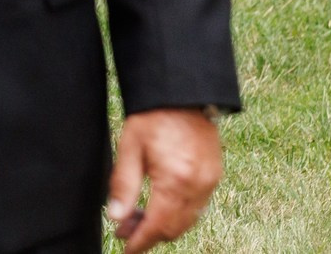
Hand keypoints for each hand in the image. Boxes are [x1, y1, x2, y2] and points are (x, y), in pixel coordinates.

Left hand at [107, 109, 222, 251]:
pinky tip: (159, 205)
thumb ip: (123, 185)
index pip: (157, 226)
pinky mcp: (214, 176)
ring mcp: (210, 182)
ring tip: (137, 218)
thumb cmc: (153, 116)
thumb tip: (116, 217)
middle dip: (149, 235)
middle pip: (174, 228)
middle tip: (125, 230)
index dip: (140, 242)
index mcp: (175, 181)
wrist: (183, 93)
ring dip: (164, 225)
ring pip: (188, 221)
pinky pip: (197, 207)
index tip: (126, 249)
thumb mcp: (129, 147)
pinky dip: (179, 213)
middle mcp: (198, 186)